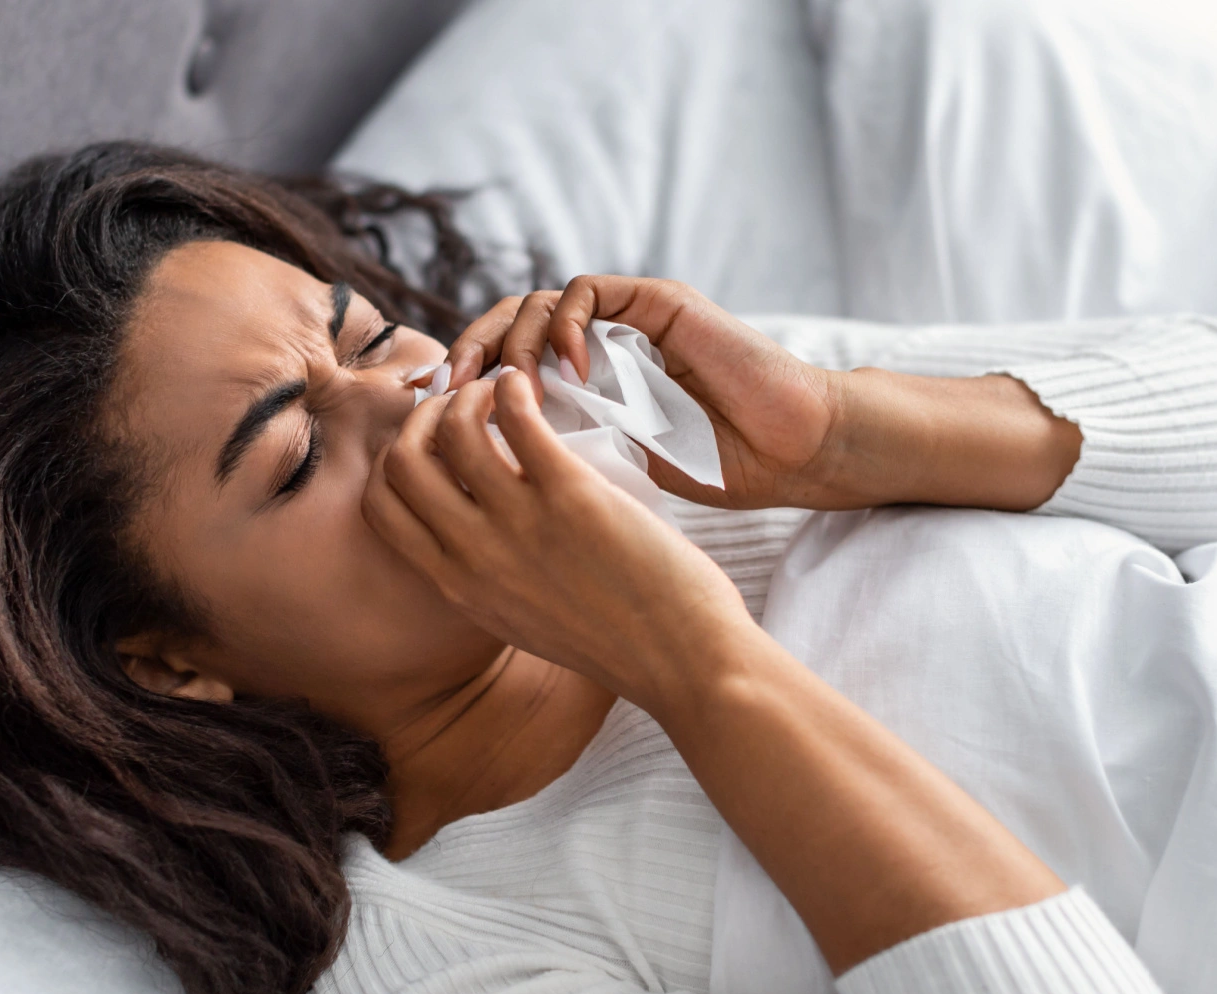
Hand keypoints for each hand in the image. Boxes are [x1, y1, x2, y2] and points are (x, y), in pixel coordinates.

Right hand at [361, 367, 755, 710]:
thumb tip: (477, 524)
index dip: (399, 457)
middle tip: (466, 402)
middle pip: (402, 462)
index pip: (382, 507)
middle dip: (426, 416)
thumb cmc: (619, 640)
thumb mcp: (524, 620)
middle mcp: (475, 557)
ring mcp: (520, 526)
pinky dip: (514, 389)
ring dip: (472, 393)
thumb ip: (488, 578)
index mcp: (459, 587)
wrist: (684, 662)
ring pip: (453, 430)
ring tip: (505, 388)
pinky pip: (518, 419)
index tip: (436, 438)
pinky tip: (530, 386)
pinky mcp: (571, 497)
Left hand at [443, 280, 848, 508]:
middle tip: (445, 398)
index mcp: (577, 386)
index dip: (457, 393)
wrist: (786, 453)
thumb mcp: (607, 479)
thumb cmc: (711, 471)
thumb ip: (550, 463)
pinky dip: (563, 324)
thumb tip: (472, 478)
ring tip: (506, 389)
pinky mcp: (654, 300)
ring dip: (509, 341)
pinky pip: (585, 292)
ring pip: (532, 303)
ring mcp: (622, 319)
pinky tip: (566, 372)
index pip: (494, 371)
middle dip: (466, 358)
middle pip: (500, 326)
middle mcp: (593, 345)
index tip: (430, 432)